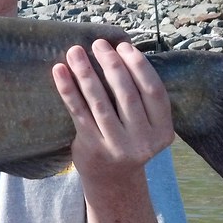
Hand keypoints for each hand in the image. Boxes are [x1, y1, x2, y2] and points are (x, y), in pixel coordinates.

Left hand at [51, 40, 173, 183]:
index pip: (153, 91)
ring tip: (74, 51)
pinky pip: (78, 113)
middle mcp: (143, 141)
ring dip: (86, 73)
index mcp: (162, 131)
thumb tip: (119, 50)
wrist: (111, 179)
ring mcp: (117, 147)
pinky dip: (68, 90)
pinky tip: (59, 71)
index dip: (139, 65)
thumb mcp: (144, 124)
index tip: (123, 45)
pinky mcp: (93, 148)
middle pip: (127, 94)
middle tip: (98, 44)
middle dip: (111, 64)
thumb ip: (139, 96)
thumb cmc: (127, 138)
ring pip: (99, 102)